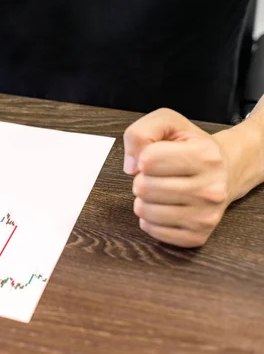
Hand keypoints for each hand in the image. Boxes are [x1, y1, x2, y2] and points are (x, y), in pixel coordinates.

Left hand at [123, 108, 232, 247]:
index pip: (147, 160)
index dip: (144, 156)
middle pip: (143, 187)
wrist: (227, 170)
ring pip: (145, 211)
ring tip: (161, 190)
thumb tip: (131, 166)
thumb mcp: (169, 123)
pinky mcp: (198, 236)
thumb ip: (141, 132)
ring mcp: (206, 216)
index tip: (157, 156)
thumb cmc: (192, 146)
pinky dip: (150, 218)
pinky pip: (152, 230)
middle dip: (143, 178)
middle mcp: (211, 189)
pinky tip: (164, 206)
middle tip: (159, 175)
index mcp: (205, 157)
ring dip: (144, 199)